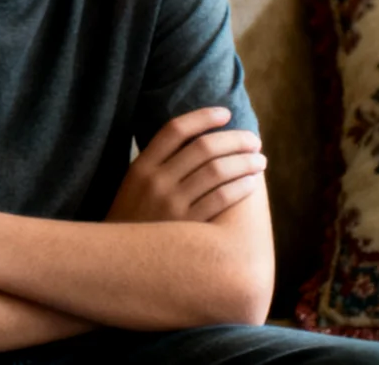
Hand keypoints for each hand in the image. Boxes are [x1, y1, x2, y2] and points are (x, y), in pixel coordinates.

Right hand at [105, 107, 265, 223]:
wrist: (119, 265)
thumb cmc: (134, 223)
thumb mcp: (134, 188)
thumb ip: (158, 165)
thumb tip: (198, 141)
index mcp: (141, 167)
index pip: (175, 129)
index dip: (203, 117)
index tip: (225, 113)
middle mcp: (156, 182)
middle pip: (202, 147)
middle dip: (234, 140)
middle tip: (254, 140)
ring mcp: (172, 205)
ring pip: (217, 171)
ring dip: (244, 162)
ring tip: (259, 160)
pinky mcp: (187, 228)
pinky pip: (221, 199)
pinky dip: (241, 186)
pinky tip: (252, 183)